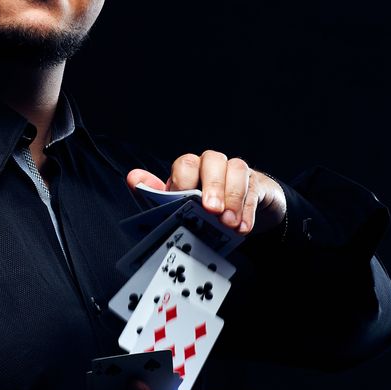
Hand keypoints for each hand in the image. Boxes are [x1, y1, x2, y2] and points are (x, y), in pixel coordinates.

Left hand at [126, 150, 286, 234]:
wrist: (242, 216)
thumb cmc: (206, 211)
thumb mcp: (180, 208)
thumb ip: (158, 196)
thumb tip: (134, 178)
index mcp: (191, 170)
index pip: (186, 164)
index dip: (184, 181)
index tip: (184, 201)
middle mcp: (213, 166)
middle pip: (213, 160)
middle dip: (212, 185)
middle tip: (211, 210)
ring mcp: (236, 173)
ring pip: (236, 169)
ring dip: (233, 197)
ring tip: (228, 223)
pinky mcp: (256, 185)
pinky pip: (254, 190)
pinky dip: (248, 210)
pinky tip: (243, 228)